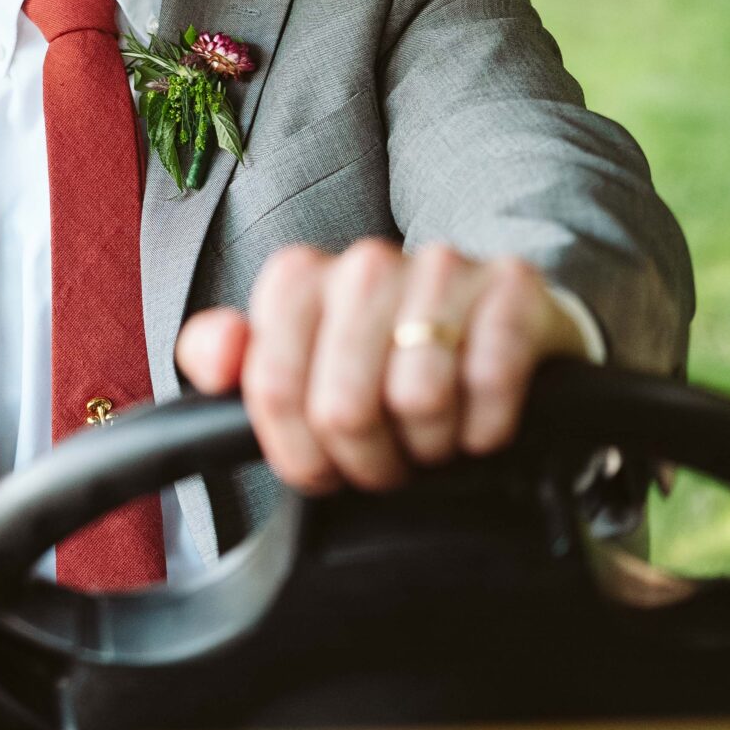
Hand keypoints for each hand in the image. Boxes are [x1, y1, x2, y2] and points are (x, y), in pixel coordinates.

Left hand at [174, 240, 589, 494]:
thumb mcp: (298, 362)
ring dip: (430, 445)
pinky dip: (486, 426)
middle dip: (367, 460)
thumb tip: (217, 357)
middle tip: (388, 462)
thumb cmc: (386, 357)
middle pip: (343, 408)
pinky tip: (480, 421)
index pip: (272, 387)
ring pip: (418, 400)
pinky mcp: (512, 287)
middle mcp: (366, 262)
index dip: (298, 451)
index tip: (322, 468)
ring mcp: (441, 268)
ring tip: (433, 438)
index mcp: (300, 278)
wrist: (500, 327)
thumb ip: (229, 361)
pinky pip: (489, 383)